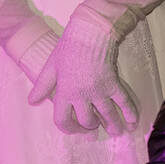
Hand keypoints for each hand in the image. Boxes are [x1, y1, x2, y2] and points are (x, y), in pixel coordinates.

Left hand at [26, 11, 137, 135]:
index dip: (68, 128)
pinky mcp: (113, 83)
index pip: (63, 120)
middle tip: (95, 126)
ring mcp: (99, 90)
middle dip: (91, 126)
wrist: (90, 31)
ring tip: (117, 132)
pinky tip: (133, 121)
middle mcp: (82, 95)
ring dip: (113, 125)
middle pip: (87, 120)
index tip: (75, 129)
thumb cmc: (68, 47)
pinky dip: (130, 113)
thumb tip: (31, 101)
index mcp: (65, 92)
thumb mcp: (51, 67)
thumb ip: (42, 86)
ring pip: (107, 115)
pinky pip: (123, 102)